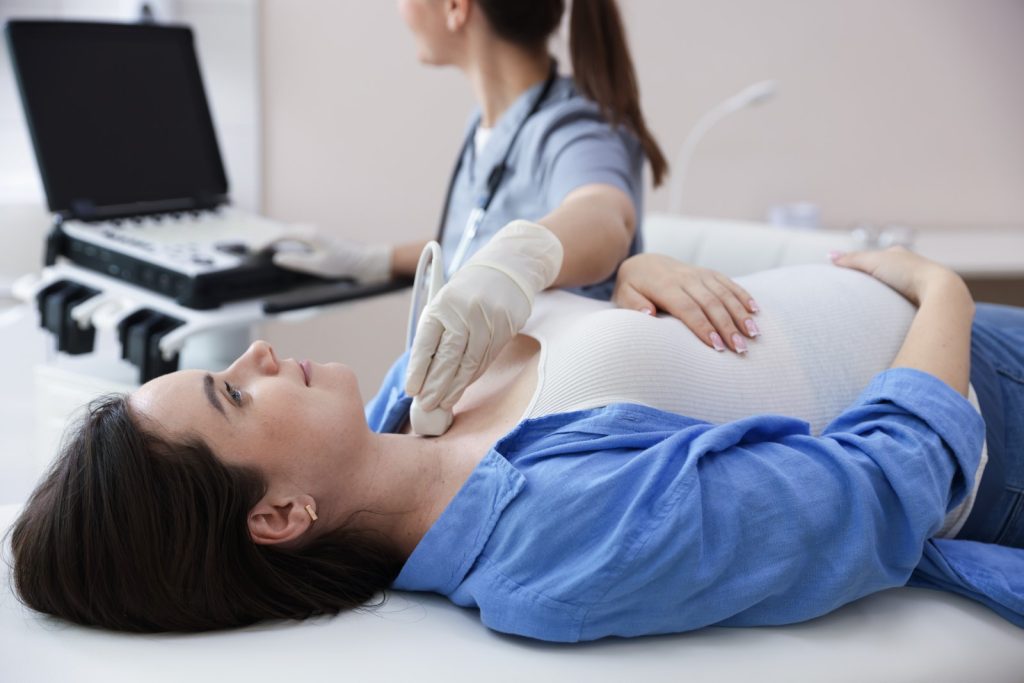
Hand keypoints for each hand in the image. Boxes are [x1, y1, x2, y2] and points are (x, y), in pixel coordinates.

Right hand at [264, 224, 392, 283]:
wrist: (362, 261)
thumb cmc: (343, 264)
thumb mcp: (317, 266)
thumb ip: (296, 261)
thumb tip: (278, 258)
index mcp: (310, 235)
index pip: (282, 234)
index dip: (267, 242)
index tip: (257, 249)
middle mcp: (312, 230)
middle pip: (285, 231)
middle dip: (270, 239)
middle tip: (257, 249)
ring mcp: (317, 233)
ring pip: (292, 232)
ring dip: (279, 238)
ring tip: (267, 248)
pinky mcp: (320, 238)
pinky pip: (299, 235)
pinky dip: (288, 240)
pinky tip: (286, 248)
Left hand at [405, 220, 563, 410]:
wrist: (507, 267)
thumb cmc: (468, 289)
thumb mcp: (445, 301)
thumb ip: (436, 331)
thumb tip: (423, 371)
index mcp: (443, 304)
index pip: (427, 342)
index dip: (418, 369)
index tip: (412, 390)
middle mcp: (465, 312)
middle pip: (448, 357)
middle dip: (436, 386)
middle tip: (427, 405)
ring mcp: (488, 320)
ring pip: (470, 363)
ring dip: (456, 387)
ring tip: (444, 402)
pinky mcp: (506, 328)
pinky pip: (487, 359)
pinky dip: (473, 376)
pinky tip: (463, 386)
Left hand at [612, 253, 759, 353]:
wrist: (643, 262)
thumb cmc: (633, 287)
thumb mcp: (624, 295)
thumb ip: (634, 305)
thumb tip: (648, 314)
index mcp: (665, 286)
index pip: (688, 308)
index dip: (703, 327)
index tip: (716, 346)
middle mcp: (686, 278)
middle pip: (711, 303)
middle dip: (727, 326)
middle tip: (741, 349)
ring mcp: (699, 274)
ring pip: (724, 293)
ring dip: (740, 314)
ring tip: (753, 334)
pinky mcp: (709, 273)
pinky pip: (728, 283)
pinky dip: (743, 296)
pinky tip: (756, 311)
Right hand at [829, 247, 960, 304]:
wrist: (940, 291)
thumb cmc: (907, 273)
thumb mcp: (873, 262)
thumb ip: (851, 259)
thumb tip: (829, 255)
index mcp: (900, 255)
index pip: (877, 257)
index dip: (863, 265)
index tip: (850, 276)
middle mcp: (912, 266)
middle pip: (889, 272)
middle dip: (877, 280)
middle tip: (861, 291)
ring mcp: (921, 284)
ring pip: (899, 288)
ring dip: (889, 294)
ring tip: (875, 305)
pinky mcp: (926, 300)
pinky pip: (907, 302)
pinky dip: (898, 305)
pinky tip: (891, 313)